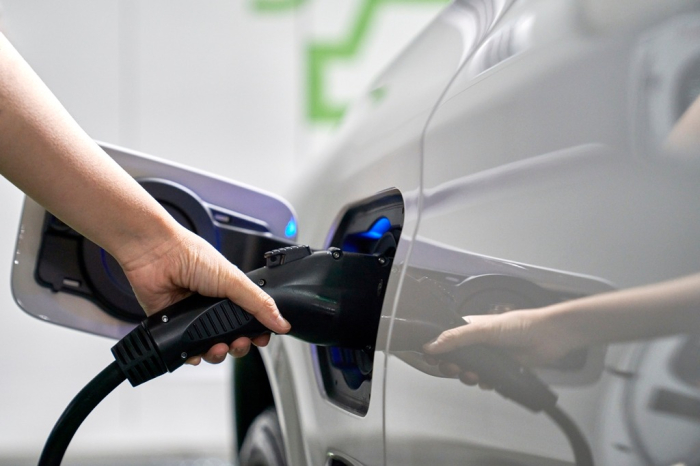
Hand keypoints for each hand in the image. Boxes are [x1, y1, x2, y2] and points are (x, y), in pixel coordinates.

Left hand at [119, 226, 290, 365]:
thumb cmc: (191, 256)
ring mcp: (191, 317)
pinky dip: (191, 356)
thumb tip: (282, 322)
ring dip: (217, 353)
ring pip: (209, 347)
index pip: (249, 321)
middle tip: (238, 343)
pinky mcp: (171, 325)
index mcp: (230, 294)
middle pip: (231, 338)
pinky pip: (184, 350)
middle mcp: (211, 306)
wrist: (156, 255)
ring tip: (217, 348)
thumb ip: (259, 304)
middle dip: (238, 346)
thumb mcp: (234, 280)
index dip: (256, 333)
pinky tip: (195, 352)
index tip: (260, 339)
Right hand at [422, 310, 575, 386]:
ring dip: (468, 377)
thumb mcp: (482, 330)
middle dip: (452, 367)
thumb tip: (430, 345)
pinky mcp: (500, 369)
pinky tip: (490, 380)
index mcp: (468, 328)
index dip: (437, 350)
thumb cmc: (518, 325)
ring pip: (469, 372)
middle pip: (454, 359)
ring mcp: (488, 357)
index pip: (445, 339)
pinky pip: (485, 381)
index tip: (431, 358)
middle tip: (455, 369)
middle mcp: (476, 342)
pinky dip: (485, 383)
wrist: (548, 337)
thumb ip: (455, 338)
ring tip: (474, 376)